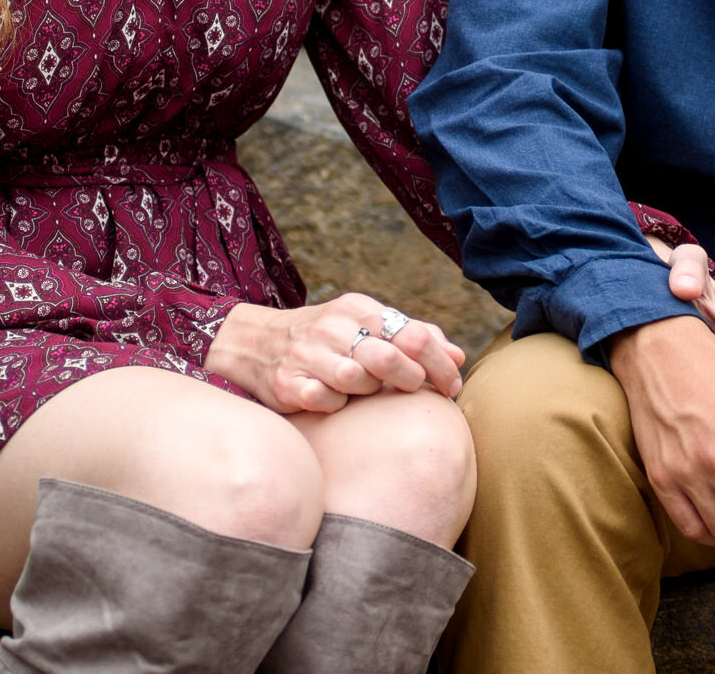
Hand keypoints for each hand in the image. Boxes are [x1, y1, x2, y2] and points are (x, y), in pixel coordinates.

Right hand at [205, 293, 465, 413]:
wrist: (255, 343)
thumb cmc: (328, 340)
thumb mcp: (367, 326)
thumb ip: (412, 338)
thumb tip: (458, 357)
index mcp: (358, 308)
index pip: (411, 332)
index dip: (439, 362)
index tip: (453, 386)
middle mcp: (332, 327)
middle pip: (388, 358)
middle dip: (411, 379)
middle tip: (417, 391)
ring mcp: (307, 355)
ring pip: (357, 380)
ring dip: (370, 392)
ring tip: (365, 390)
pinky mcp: (287, 384)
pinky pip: (326, 401)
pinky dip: (337, 405)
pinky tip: (334, 401)